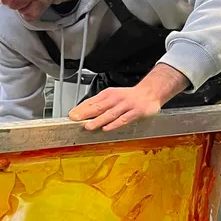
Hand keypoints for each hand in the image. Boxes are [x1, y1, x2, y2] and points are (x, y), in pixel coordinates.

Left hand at [69, 63, 188, 130]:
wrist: (150, 92)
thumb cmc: (128, 96)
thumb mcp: (112, 96)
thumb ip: (98, 104)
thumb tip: (80, 112)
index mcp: (108, 94)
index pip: (91, 101)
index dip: (80, 108)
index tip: (70, 115)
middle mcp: (116, 99)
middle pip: (98, 107)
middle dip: (85, 113)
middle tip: (74, 119)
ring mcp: (126, 105)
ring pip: (110, 114)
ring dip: (98, 120)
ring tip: (88, 126)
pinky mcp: (136, 112)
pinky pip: (124, 119)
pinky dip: (115, 124)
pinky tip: (106, 128)